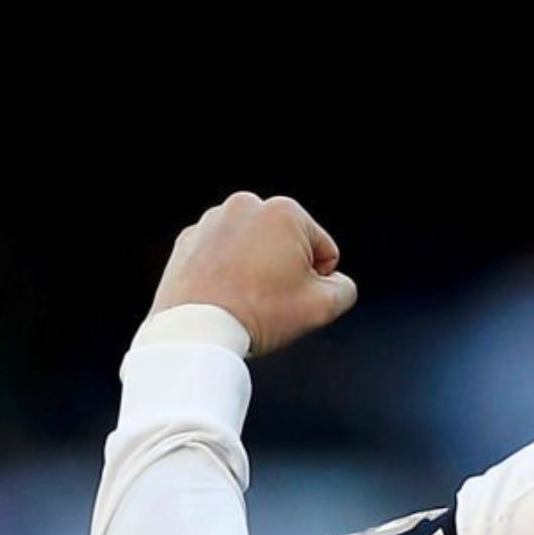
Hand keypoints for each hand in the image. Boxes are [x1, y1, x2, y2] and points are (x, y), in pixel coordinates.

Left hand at [149, 193, 358, 353]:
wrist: (198, 330)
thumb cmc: (259, 315)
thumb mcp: (322, 308)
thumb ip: (344, 289)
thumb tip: (337, 283)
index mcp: (285, 212)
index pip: (324, 250)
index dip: (318, 282)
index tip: (294, 298)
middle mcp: (246, 205)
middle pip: (286, 246)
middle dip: (284, 271)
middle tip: (270, 301)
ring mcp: (213, 220)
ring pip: (252, 250)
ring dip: (255, 271)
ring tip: (245, 299)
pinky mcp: (189, 239)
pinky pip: (220, 256)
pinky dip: (225, 274)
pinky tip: (223, 296)